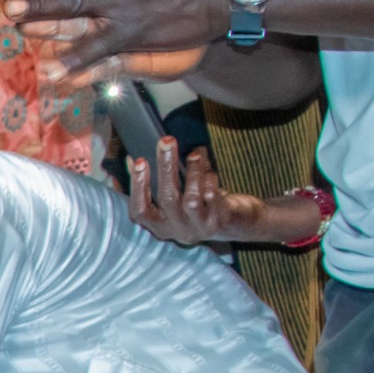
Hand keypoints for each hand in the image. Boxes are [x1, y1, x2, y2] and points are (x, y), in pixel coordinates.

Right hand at [127, 137, 268, 246]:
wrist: (241, 224)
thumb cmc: (203, 207)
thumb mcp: (176, 198)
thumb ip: (154, 182)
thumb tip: (132, 160)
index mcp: (162, 227)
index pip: (140, 211)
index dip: (137, 186)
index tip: (139, 161)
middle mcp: (179, 231)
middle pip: (167, 199)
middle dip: (165, 166)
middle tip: (166, 141)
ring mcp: (200, 228)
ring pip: (190, 199)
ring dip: (193, 171)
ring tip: (195, 154)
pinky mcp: (220, 221)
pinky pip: (212, 196)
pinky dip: (210, 178)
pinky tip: (211, 171)